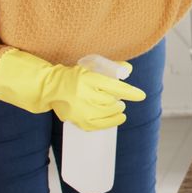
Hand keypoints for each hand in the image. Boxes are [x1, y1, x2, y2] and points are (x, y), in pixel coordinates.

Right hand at [0, 49, 145, 130]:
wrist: (49, 87)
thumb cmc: (74, 75)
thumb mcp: (91, 67)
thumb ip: (110, 68)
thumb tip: (128, 69)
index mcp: (87, 79)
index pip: (114, 87)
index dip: (129, 92)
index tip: (141, 96)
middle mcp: (83, 94)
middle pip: (110, 102)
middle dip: (120, 102)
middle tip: (122, 102)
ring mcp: (79, 109)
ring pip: (106, 113)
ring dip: (116, 111)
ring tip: (119, 108)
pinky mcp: (77, 119)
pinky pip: (98, 125)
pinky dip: (110, 122)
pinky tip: (117, 118)